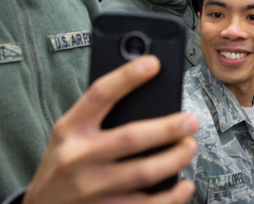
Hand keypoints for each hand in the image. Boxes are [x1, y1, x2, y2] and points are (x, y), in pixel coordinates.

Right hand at [23, 55, 198, 203]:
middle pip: (131, 137)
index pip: (100, 94)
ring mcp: (91, 189)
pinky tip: (184, 186)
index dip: (127, 77)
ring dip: (175, 159)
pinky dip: (171, 197)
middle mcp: (78, 158)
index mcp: (69, 130)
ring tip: (190, 148)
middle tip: (190, 121)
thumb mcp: (68, 136)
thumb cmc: (62, 166)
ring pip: (144, 172)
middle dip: (168, 127)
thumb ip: (96, 118)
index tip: (154, 64)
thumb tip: (146, 96)